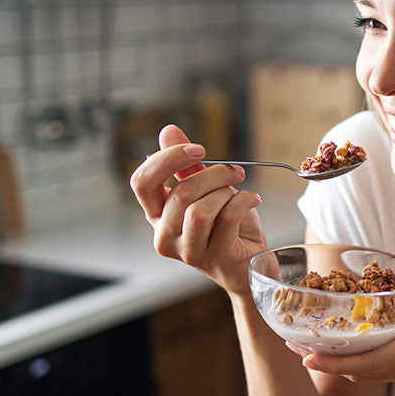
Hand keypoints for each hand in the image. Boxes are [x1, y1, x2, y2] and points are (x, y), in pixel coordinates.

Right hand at [129, 124, 265, 294]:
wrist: (251, 265)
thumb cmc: (228, 227)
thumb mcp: (207, 190)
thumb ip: (186, 164)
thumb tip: (168, 131)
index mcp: (157, 215)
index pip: (141, 183)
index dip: (167, 159)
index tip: (197, 149)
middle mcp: (165, 236)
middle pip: (179, 193)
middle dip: (212, 174)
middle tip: (234, 172)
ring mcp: (188, 251)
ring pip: (199, 209)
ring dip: (226, 191)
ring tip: (240, 191)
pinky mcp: (215, 257)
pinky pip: (226, 219)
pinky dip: (244, 201)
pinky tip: (253, 200)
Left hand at [293, 262, 394, 395]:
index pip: (372, 357)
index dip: (336, 359)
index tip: (303, 356)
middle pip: (363, 368)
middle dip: (327, 361)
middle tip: (292, 348)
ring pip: (375, 372)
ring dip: (343, 362)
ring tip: (314, 346)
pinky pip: (391, 372)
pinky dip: (367, 362)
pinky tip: (359, 349)